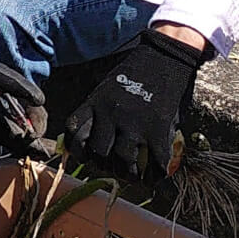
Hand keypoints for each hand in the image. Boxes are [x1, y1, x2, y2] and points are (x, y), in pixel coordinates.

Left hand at [64, 28, 203, 181]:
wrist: (163, 59)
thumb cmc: (134, 74)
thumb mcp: (106, 89)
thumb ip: (98, 112)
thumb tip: (90, 141)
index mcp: (95, 102)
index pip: (75, 132)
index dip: (77, 150)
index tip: (85, 157)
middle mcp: (111, 114)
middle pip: (98, 153)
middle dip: (103, 165)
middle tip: (112, 168)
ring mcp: (135, 123)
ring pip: (123, 162)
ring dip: (128, 175)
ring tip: (132, 176)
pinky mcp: (159, 130)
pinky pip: (154, 164)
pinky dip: (153, 177)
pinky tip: (152, 178)